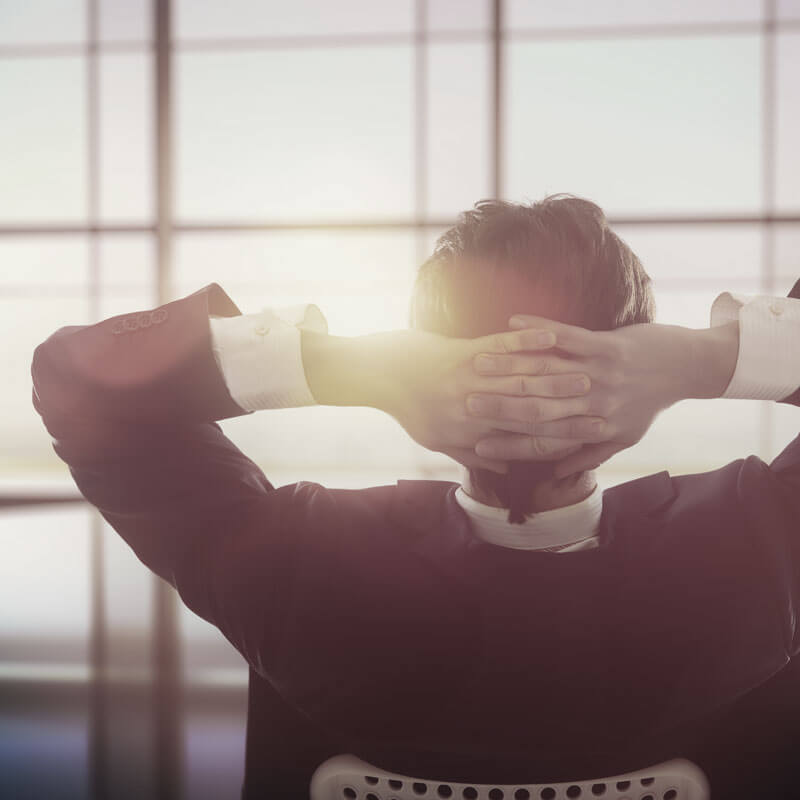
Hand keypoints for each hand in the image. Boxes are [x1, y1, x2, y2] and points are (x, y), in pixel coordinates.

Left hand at [354, 327, 594, 473]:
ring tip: (587, 372)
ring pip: (521, 378)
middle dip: (566, 407)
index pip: (522, 440)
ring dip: (556, 374)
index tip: (584, 436)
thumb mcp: (435, 440)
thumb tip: (501, 465)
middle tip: (598, 407)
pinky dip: (528, 339)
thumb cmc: (407, 408)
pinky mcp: (463, 350)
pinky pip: (502, 344)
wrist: (377, 374)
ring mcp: (470, 377)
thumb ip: (469, 454)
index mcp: (470, 435)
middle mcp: (475, 410)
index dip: (556, 438)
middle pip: (530, 409)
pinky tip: (551, 337)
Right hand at [469, 315, 738, 476]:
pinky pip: (567, 337)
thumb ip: (588, 454)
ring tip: (477, 363)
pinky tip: (511, 321)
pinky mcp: (607, 346)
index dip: (511, 446)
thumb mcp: (625, 436)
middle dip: (499, 408)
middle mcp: (595, 405)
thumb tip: (554, 473)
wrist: (687, 366)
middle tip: (464, 405)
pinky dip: (538, 329)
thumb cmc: (650, 402)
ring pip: (546, 374)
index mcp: (595, 429)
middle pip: (539, 410)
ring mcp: (600, 374)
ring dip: (509, 366)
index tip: (479, 447)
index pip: (544, 442)